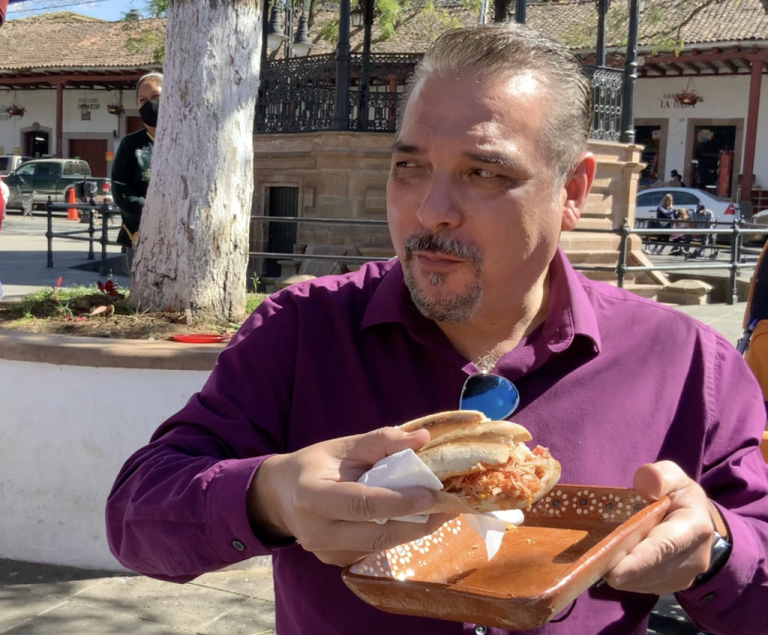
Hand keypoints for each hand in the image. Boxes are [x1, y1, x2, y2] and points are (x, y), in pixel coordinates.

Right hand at [247, 426, 453, 566]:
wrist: (280, 497)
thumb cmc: (314, 465)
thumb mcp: (342, 446)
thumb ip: (381, 442)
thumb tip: (422, 439)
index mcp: (311, 496)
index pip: (361, 503)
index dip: (398, 502)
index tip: (431, 495)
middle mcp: (317, 531)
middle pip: (376, 532)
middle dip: (418, 522)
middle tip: (450, 506)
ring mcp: (326, 552)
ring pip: (380, 544)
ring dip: (414, 529)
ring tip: (442, 511)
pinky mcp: (337, 561)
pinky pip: (374, 548)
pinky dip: (398, 533)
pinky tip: (415, 518)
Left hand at [605, 461, 715, 594]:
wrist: (698, 520)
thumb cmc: (678, 495)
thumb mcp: (672, 477)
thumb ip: (659, 476)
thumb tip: (645, 486)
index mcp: (694, 527)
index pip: (663, 546)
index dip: (638, 561)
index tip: (614, 573)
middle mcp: (694, 558)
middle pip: (650, 568)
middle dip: (620, 565)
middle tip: (592, 559)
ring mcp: (685, 576)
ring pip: (644, 581)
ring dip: (621, 572)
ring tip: (602, 555)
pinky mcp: (673, 586)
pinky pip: (643, 585)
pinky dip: (627, 576)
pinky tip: (615, 561)